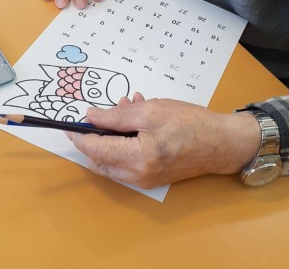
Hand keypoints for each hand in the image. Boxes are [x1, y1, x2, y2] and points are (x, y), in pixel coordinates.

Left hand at [65, 93, 260, 188]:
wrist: (220, 142)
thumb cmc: (190, 124)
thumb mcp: (151, 111)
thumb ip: (117, 115)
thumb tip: (91, 117)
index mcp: (136, 158)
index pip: (94, 149)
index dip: (79, 135)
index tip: (68, 123)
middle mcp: (136, 175)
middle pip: (100, 158)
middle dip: (97, 133)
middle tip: (104, 110)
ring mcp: (144, 179)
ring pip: (112, 159)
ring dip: (112, 135)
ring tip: (127, 107)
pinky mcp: (151, 177)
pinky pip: (127, 161)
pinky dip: (124, 142)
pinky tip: (137, 120)